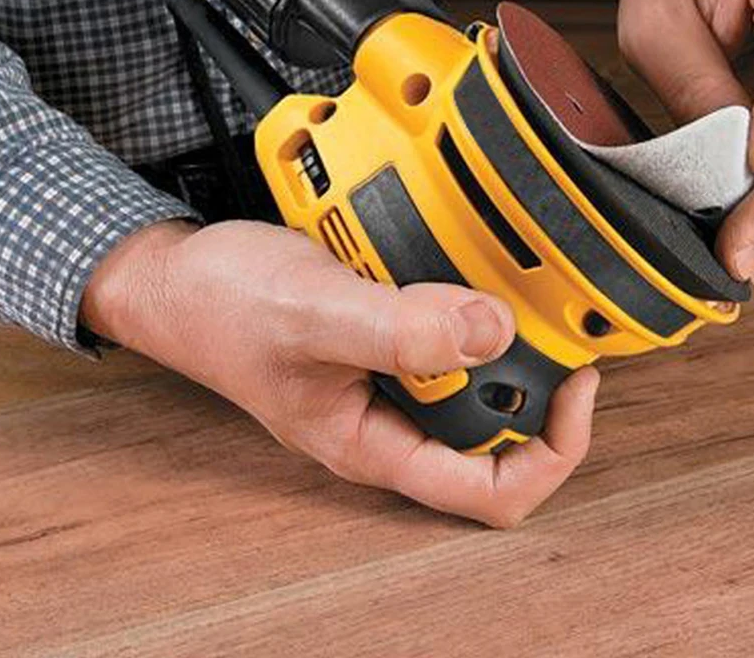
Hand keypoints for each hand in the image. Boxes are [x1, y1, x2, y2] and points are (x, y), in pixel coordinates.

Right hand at [81, 219, 598, 526]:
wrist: (179, 275)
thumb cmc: (223, 308)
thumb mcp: (312, 316)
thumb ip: (399, 329)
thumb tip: (492, 333)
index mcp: (372, 444)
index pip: (486, 489)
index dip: (549, 449)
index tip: (574, 385)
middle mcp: (388, 418)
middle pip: (496, 431)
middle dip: (536, 381)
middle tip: (560, 320)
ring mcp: (387, 377)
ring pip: (475, 377)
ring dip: (503, 337)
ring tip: (518, 286)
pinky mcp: (385, 337)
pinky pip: (447, 332)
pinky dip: (468, 303)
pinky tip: (469, 263)